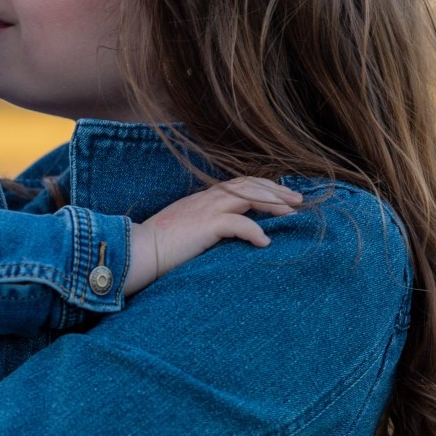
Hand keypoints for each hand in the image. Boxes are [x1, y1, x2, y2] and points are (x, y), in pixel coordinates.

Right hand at [126, 177, 301, 293]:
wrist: (137, 252)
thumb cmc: (157, 248)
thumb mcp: (185, 232)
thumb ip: (204, 228)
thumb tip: (223, 236)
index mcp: (202, 199)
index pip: (240, 184)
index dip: (263, 187)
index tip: (282, 197)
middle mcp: (206, 199)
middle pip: (249, 184)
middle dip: (276, 191)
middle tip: (298, 201)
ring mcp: (206, 210)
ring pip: (248, 196)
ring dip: (273, 204)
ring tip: (291, 214)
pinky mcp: (205, 225)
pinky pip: (238, 223)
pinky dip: (254, 230)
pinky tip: (265, 242)